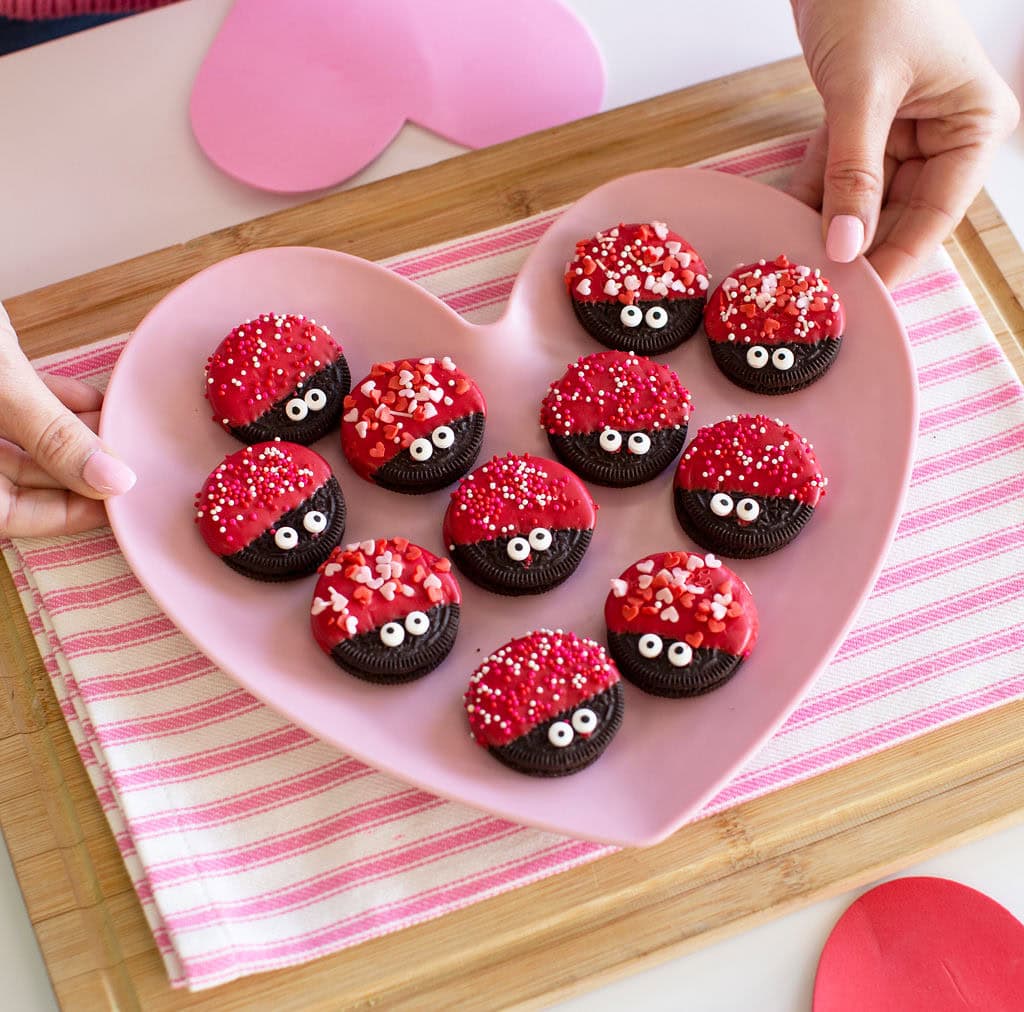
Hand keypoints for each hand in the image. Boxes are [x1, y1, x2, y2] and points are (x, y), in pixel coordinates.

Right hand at [1, 303, 134, 537]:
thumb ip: (52, 435)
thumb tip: (113, 481)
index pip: (6, 514)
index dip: (65, 514)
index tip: (117, 500)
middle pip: (15, 482)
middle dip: (75, 472)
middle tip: (129, 463)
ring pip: (17, 444)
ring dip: (69, 437)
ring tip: (117, 429)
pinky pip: (11, 408)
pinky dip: (49, 406)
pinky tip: (91, 402)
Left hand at [788, 0, 1019, 287]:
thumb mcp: (864, 92)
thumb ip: (854, 173)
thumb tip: (846, 245)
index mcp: (973, 125)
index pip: (937, 214)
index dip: (897, 259)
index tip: (863, 298)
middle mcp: (944, 134)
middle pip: (898, 214)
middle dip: (857, 248)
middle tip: (818, 290)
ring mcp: (902, 131)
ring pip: (863, 200)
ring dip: (828, 226)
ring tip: (795, 263)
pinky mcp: (862, 125)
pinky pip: (836, 175)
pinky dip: (810, 196)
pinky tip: (783, 223)